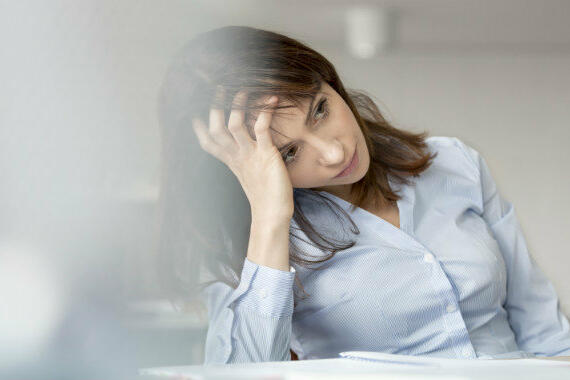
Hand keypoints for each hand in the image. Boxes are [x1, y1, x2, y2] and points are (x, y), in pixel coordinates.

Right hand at [192, 87, 293, 222]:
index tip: (196, 106)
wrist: (273, 214)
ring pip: (234, 125)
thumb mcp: (249, 172)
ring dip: (237, 105)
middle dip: (215, 107)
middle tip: (219, 86)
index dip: (199, 125)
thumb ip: (243, 157)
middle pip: (216, 129)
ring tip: (243, 89)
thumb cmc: (264, 194)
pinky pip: (261, 129)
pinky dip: (265, 112)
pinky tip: (273, 99)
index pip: (207, 141)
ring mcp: (250, 155)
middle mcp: (236, 156)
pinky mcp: (266, 155)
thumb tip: (246, 145)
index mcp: (230, 161)